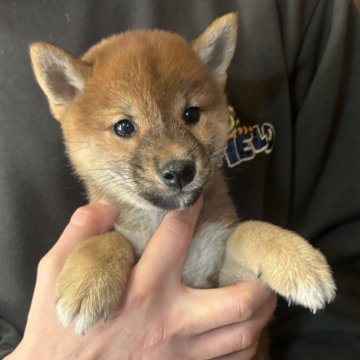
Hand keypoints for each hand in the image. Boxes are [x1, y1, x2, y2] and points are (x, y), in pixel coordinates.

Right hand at [7, 198, 275, 359]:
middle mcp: (170, 319)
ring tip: (261, 298)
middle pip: (237, 301)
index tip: (197, 198)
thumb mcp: (55, 272)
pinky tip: (242, 333)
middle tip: (260, 269)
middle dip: (257, 283)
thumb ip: (80, 233)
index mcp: (142, 288)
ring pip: (242, 336)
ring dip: (259, 315)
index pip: (175, 236)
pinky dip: (244, 346)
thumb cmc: (58, 328)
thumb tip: (107, 206)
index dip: (189, 211)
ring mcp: (181, 353)